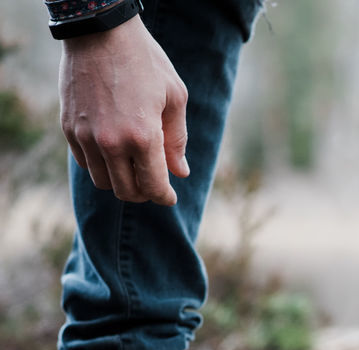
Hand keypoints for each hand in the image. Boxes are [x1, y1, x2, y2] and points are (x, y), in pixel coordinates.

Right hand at [59, 16, 188, 205]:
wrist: (100, 33)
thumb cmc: (144, 62)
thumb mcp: (174, 98)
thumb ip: (177, 140)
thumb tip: (179, 172)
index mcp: (143, 137)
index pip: (153, 187)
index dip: (164, 197)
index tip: (169, 197)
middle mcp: (110, 142)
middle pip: (126, 191)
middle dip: (143, 194)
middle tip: (154, 185)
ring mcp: (85, 136)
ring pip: (102, 181)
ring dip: (120, 181)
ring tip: (134, 168)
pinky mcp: (69, 128)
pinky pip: (85, 163)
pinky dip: (100, 166)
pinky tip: (114, 154)